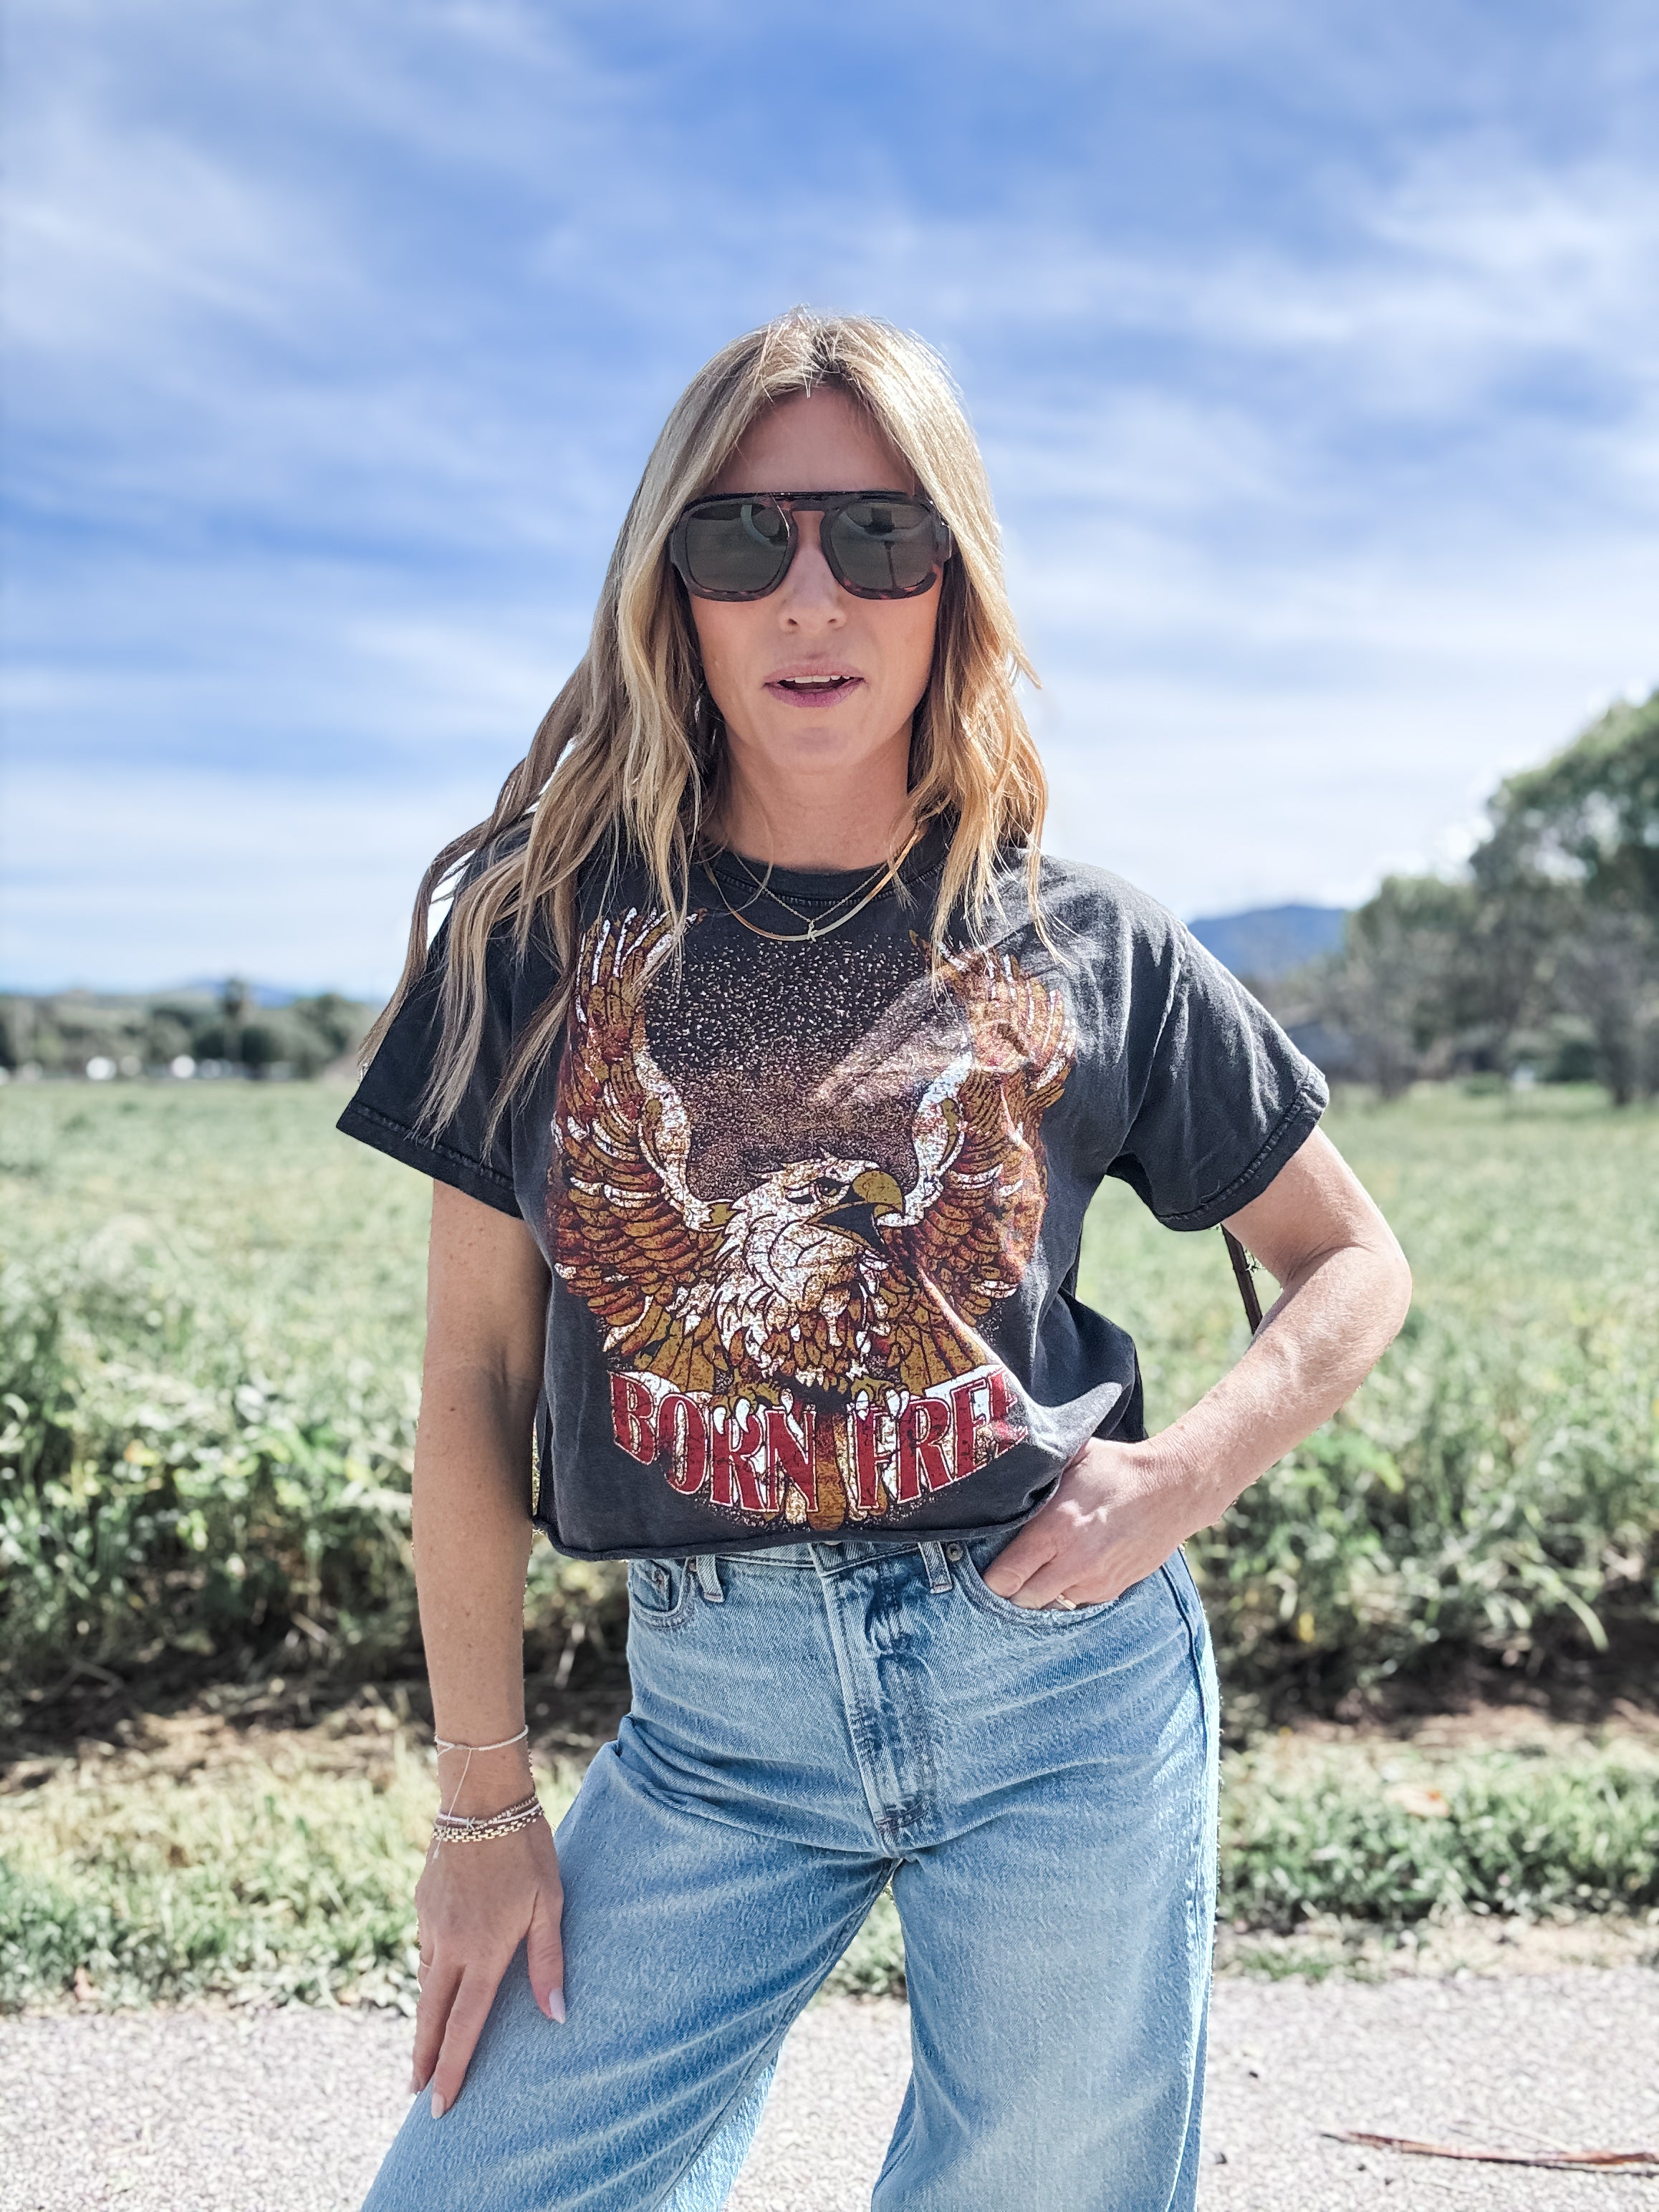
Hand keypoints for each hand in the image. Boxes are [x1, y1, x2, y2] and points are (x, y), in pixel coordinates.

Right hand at [411, 1761, 564, 2117]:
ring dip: (426, 2016)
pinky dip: (430, 1974)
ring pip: (426, 1983)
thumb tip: (556, 2015)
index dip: (453, 2069)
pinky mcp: (423, 1903)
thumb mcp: (548, 1905)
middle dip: (424, 2059)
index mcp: (483, 1952)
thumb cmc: (526, 1851)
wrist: (481, 1800)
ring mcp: (431, 1924)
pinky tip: (437, 1979)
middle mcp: (449, 1946)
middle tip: (415, 2094)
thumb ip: (548, 1962)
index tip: (441, 2105)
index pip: (464, 2026)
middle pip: (430, 2016)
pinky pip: (425, 1949)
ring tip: (428, 2044)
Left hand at [981, 1436, 1201, 1609]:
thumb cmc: (1117, 1468)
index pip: (1004, 1577)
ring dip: (1038, 1593)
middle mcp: (1073, 1562)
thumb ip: (1035, 1466)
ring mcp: (1094, 1581)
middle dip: (1010, 1588)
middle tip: (1008, 1568)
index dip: (989, 1575)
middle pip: (1021, 1601)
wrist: (1174, 1490)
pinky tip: (1066, 1568)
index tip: (986, 1563)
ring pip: (1048, 1606)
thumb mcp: (1072, 1456)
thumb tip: (997, 1447)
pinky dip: (1064, 1592)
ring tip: (1036, 1568)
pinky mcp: (1112, 1589)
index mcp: (1055, 1528)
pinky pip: (1074, 1603)